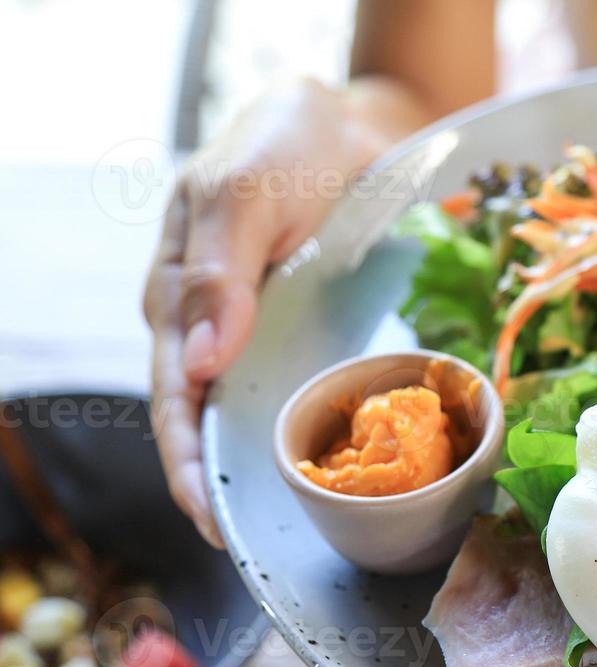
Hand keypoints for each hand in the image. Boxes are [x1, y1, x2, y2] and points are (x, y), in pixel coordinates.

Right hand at [143, 79, 400, 546]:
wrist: (353, 121)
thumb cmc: (288, 144)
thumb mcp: (244, 194)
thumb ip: (219, 273)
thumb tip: (199, 364)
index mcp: (177, 291)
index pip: (173, 394)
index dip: (185, 461)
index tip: (209, 516)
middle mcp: (211, 322)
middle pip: (202, 419)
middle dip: (216, 485)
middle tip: (245, 545)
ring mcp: (256, 329)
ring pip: (245, 412)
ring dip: (257, 468)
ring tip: (283, 528)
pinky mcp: (300, 329)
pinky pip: (290, 389)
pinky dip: (297, 431)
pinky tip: (320, 469)